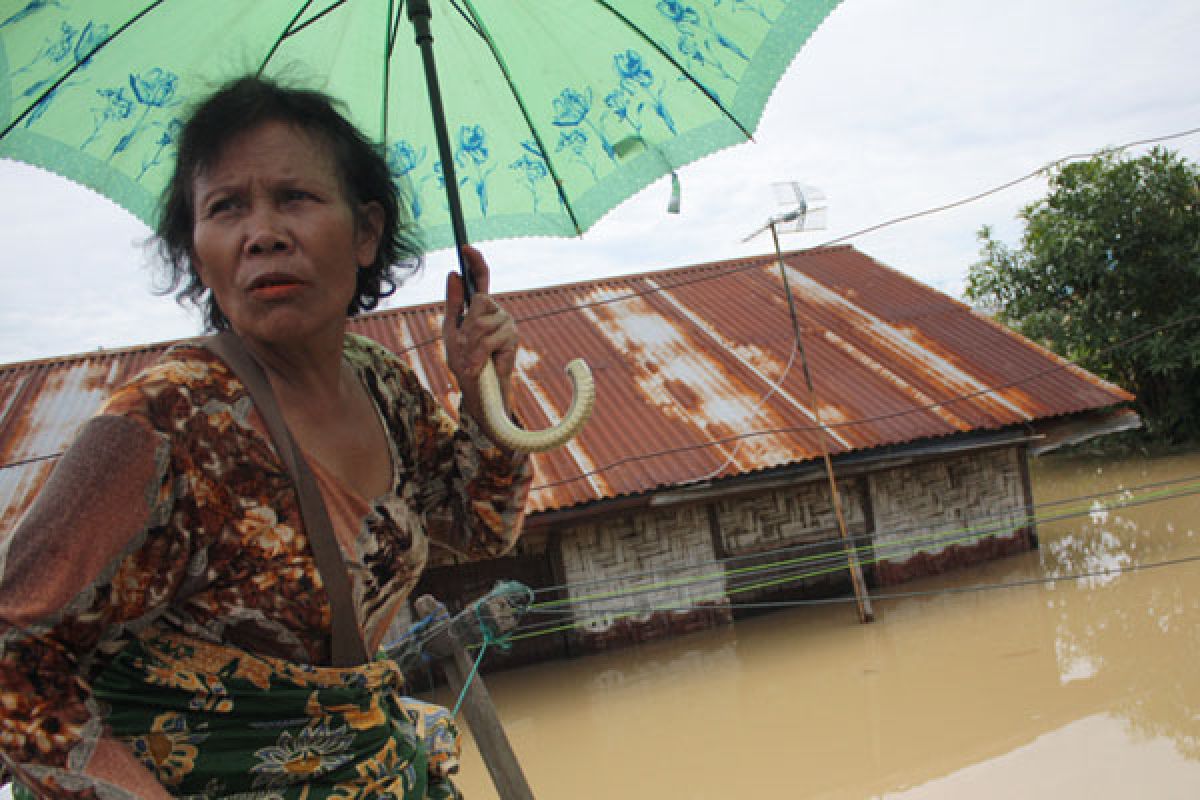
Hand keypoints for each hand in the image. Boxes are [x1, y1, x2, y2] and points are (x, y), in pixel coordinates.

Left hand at [443, 246, 518, 424]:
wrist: (478, 390)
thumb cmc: (465, 361)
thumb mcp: (452, 331)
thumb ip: (453, 303)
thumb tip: (453, 273)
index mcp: (481, 308)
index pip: (481, 278)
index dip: (475, 261)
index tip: (465, 246)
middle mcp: (497, 312)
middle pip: (480, 300)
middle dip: (466, 325)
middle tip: (463, 346)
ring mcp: (507, 324)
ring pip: (482, 322)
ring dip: (470, 345)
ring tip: (470, 360)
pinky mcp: (512, 340)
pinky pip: (490, 339)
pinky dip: (478, 355)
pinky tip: (478, 366)